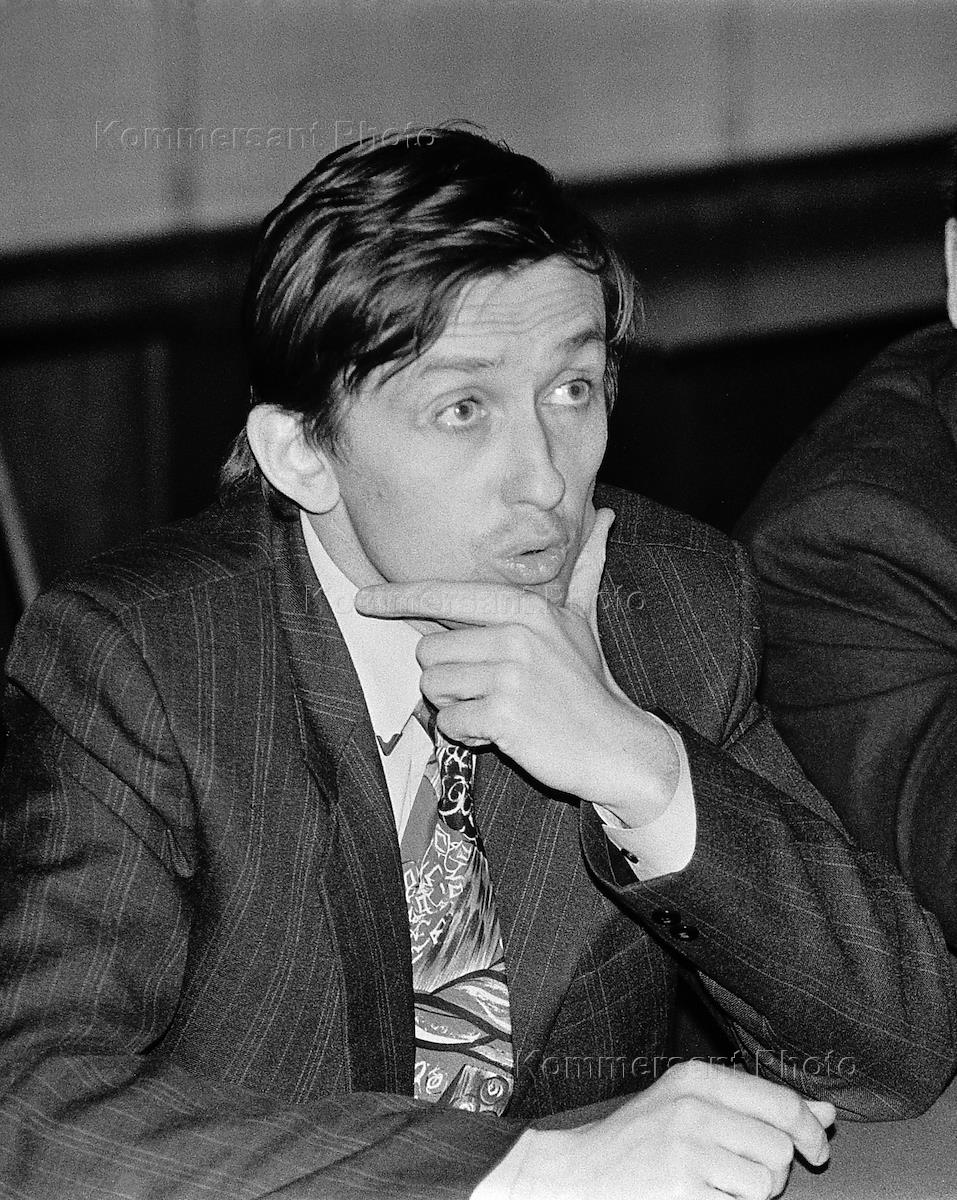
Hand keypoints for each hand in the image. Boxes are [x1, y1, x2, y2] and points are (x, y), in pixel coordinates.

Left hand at [355, 509, 678, 820]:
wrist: (615, 745)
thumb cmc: (588, 684)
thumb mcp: (584, 620)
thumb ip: (584, 568)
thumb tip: (605, 518)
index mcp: (525, 607)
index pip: (445, 594)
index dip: (399, 598)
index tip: (365, 600)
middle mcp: (515, 634)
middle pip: (428, 649)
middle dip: (447, 676)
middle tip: (486, 689)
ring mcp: (509, 674)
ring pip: (433, 687)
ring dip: (456, 706)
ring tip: (495, 709)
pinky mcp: (502, 715)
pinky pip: (449, 722)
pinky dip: (467, 735)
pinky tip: (500, 732)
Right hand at [485, 1060, 835, 1199]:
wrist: (578, 1173)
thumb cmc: (640, 1142)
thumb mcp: (692, 1106)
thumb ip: (757, 1106)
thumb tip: (824, 1115)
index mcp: (697, 1077)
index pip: (782, 1101)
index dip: (809, 1131)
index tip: (816, 1150)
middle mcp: (694, 1105)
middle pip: (780, 1146)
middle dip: (773, 1169)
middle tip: (740, 1171)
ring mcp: (687, 1147)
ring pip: (767, 1182)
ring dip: (752, 1194)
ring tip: (714, 1184)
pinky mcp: (684, 1187)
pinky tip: (698, 1196)